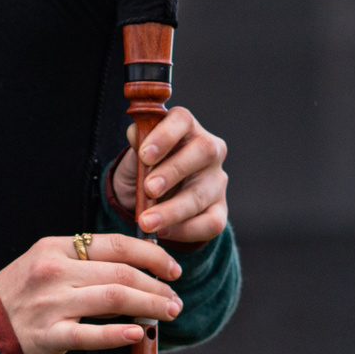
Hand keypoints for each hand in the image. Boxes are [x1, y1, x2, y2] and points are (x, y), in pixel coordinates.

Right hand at [0, 234, 184, 353]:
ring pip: (114, 299)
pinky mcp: (48, 335)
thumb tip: (135, 270)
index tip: (172, 269)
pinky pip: (90, 334)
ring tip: (168, 314)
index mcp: (55, 247)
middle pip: (121, 273)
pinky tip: (138, 333)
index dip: (151, 255)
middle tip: (175, 299)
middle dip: (157, 285)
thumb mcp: (45, 266)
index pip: (115, 244)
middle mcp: (53, 271)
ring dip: (150, 306)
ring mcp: (50, 303)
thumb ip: (83, 263)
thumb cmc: (19, 298)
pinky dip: (117, 334)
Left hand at [110, 107, 228, 244]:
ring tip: (147, 222)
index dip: (165, 136)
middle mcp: (209, 149)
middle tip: (149, 189)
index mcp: (185, 127)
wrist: (149, 198)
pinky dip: (185, 231)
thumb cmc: (144, 168)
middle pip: (203, 152)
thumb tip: (134, 134)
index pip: (181, 120)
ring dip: (173, 210)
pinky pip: (211, 223)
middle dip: (173, 172)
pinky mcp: (220, 209)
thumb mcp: (135, 155)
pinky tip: (164, 233)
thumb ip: (136, 145)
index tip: (144, 155)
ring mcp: (217, 180)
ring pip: (202, 193)